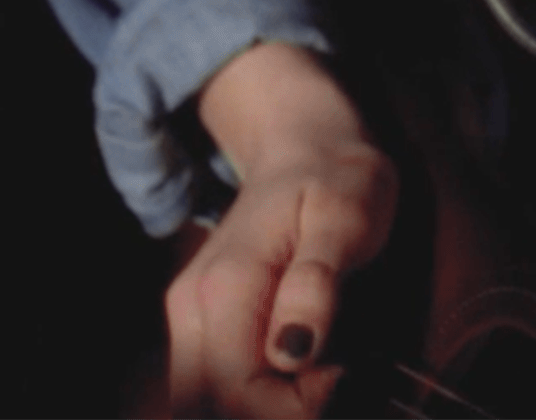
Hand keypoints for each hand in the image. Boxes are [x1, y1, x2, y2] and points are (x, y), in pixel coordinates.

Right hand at [164, 43, 398, 418]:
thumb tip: (292, 354)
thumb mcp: (348, 218)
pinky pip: (208, 386)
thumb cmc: (336, 177)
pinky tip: (293, 375)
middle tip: (331, 383)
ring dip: (258, 408)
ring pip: (200, 403)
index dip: (290, 408)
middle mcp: (191, 309)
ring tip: (315, 380)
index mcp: (224, 287)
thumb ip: (318, 284)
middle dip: (272, 415)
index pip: (236, 390)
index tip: (340, 379)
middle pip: (208, 407)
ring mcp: (188, 318)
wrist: (305, 143)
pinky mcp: (198, 325)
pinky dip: (247, 398)